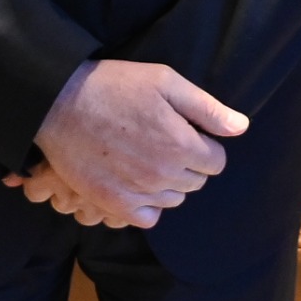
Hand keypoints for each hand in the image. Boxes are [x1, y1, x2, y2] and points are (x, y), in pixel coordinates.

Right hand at [8, 59, 248, 229]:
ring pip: (173, 200)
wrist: (60, 103)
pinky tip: (138, 183)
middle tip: (166, 141)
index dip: (207, 146)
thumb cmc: (115, 86)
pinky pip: (146, 218)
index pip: (216, 163)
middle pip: (196, 183)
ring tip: (149, 158)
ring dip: (170, 183)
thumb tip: (241, 128)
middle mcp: (162, 175)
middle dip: (190, 164)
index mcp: (180, 145)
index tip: (189, 132)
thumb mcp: (166, 82)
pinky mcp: (111, 203)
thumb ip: (207, 109)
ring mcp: (136, 192)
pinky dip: (148, 205)